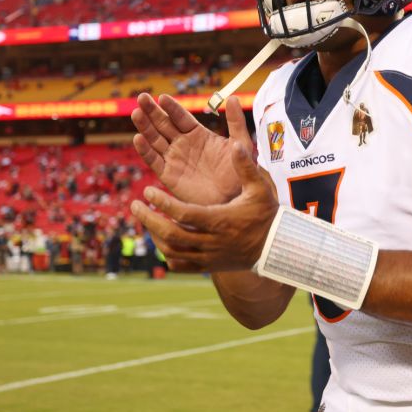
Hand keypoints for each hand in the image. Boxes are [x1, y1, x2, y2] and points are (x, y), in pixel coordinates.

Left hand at [129, 144, 278, 272]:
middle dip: (149, 220)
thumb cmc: (267, 215)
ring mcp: (208, 257)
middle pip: (171, 235)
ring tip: (146, 220)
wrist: (276, 248)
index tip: (147, 191)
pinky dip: (167, 255)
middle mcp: (211, 242)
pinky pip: (181, 265)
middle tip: (135, 206)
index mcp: (219, 220)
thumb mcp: (259, 188)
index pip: (183, 214)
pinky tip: (162, 241)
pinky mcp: (209, 267)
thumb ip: (245, 166)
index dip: (162, 203)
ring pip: (172, 252)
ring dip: (155, 236)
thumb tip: (235, 144)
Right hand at [132, 93, 252, 205]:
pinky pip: (154, 161)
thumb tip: (233, 97)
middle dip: (152, 111)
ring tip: (136, 113)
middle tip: (142, 97)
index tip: (162, 97)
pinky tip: (138, 138)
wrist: (235, 200)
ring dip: (145, 127)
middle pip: (163, 124)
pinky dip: (145, 150)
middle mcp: (183, 144)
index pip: (181, 117)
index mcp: (198, 134)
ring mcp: (174, 159)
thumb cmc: (240, 173)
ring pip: (155, 140)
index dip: (171, 107)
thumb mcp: (240, 143)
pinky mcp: (168, 176)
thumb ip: (236, 122)